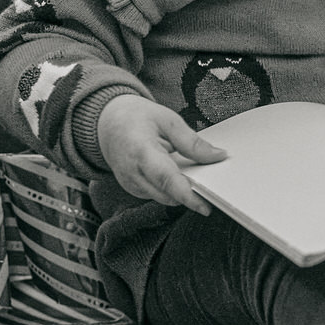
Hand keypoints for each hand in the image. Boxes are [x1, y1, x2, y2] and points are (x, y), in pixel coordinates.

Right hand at [96, 94, 227, 214]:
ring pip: (164, 198)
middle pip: (168, 194)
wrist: (106, 123)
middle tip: (212, 183)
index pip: (166, 179)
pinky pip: (158, 195)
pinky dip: (171, 189)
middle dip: (191, 193)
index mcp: (141, 150)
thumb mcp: (168, 120)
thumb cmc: (136, 118)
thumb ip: (192, 142)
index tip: (206, 206)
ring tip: (193, 173)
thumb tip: (218, 156)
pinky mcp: (132, 189)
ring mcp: (130, 184)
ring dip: (181, 192)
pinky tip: (177, 174)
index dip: (187, 195)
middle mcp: (132, 172)